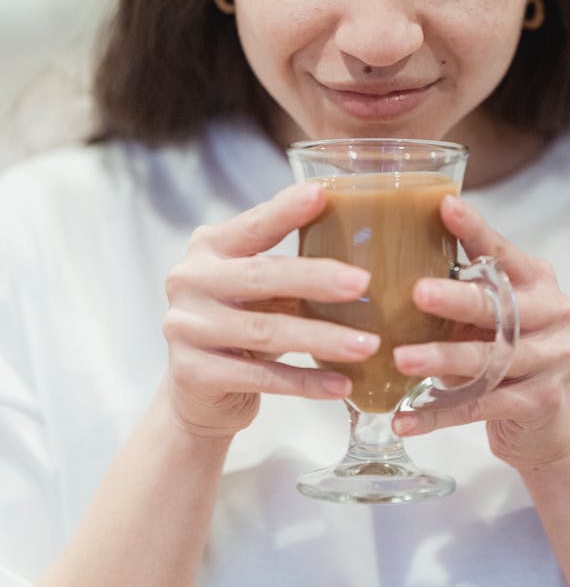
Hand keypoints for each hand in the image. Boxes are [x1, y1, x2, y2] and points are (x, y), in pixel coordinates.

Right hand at [162, 182, 377, 438]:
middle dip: (316, 279)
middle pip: (261, 276)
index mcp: (209, 248)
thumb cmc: (242, 323)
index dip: (286, 210)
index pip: (253, 225)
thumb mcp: (259, 289)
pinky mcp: (193, 373)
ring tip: (368, 344)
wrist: (199, 392)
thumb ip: (291, 266)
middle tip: (363, 283)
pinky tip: (341, 384)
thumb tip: (364, 250)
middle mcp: (190, 281)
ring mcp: (186, 328)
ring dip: (323, 338)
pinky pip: (261, 377)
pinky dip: (306, 382)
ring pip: (265, 330)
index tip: (323, 194)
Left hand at [392, 194, 569, 471]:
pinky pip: (481, 405)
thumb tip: (390, 262)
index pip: (503, 251)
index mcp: (538, 281)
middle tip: (417, 293)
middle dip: (456, 299)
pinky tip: (405, 418)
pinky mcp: (542, 402)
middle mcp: (555, 314)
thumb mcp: (491, 316)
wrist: (549, 427)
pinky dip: (438, 414)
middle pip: (499, 305)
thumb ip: (464, 290)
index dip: (475, 230)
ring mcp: (554, 360)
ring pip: (490, 358)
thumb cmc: (506, 354)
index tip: (445, 206)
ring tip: (401, 360)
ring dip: (441, 359)